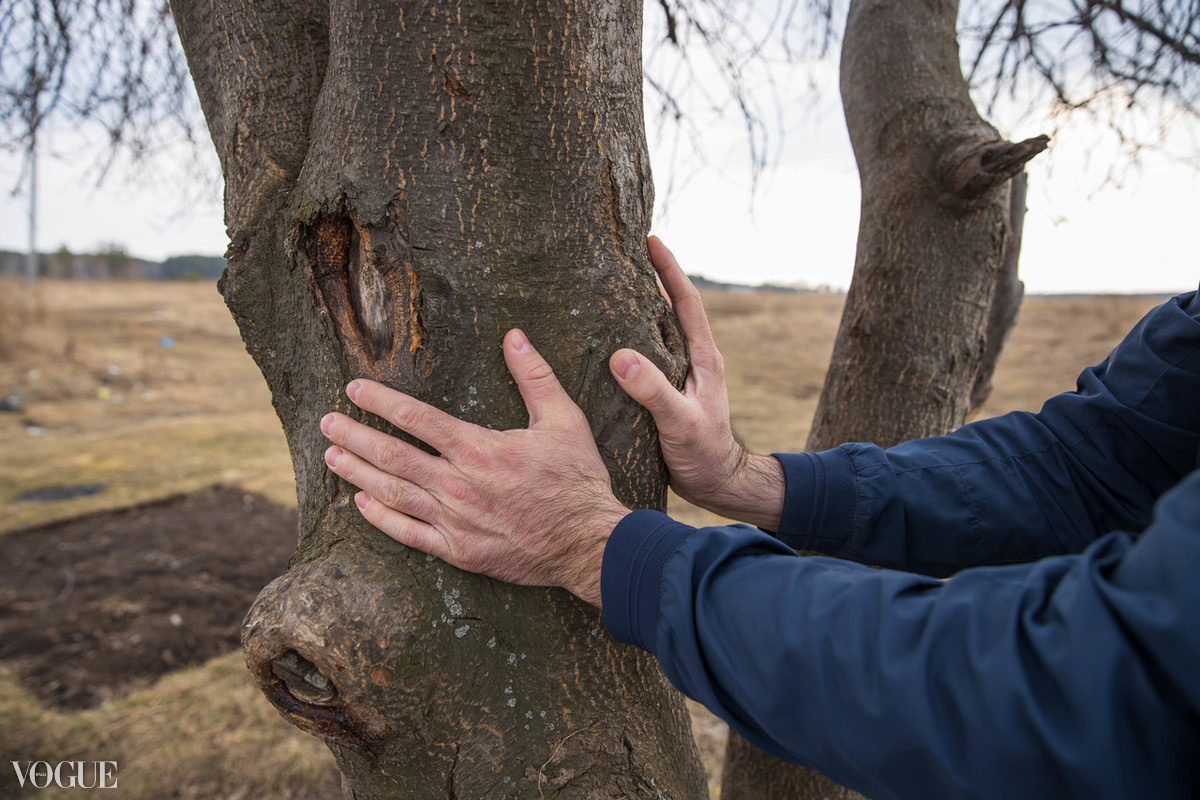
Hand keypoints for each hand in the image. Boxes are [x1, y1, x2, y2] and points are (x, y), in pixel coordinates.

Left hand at [320, 329, 628, 606]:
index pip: (415, 417)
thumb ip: (534, 376)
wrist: (587, 542)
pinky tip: (361, 504)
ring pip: (392, 493)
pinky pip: (408, 534)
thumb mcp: (564, 419)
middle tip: (326, 422)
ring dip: (357, 473)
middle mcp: (458, 484)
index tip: (354, 389)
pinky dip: (380, 519)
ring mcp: (454, 520)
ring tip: (331, 456)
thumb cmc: (576, 479)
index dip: (379, 401)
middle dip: (354, 436)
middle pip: (392, 456)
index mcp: (478, 448)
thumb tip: (514, 336)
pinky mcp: (458, 550)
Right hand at [608, 237, 783, 529]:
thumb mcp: (679, 422)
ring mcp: (683, 375)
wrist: (720, 485)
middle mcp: (695, 360)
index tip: (651, 240)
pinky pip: (648, 354)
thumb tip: (621, 356)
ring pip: (659, 330)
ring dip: (639, 306)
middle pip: (672, 307)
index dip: (669, 269)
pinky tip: (608, 340)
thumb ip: (653, 390)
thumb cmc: (706, 455)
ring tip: (609, 286)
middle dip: (653, 277)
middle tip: (624, 252)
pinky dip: (631, 338)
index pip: (686, 301)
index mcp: (703, 358)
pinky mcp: (669, 391)